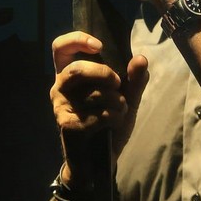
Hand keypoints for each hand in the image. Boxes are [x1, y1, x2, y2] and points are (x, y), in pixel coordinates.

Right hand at [49, 31, 149, 184]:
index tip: (99, 46)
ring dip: (116, 101)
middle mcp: (59, 87)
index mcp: (70, 75)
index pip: (60, 47)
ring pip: (91, 93)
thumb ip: (134, 80)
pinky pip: (96, 115)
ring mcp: (60, 107)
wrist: (100, 161)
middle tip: (118, 84)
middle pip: (76, 69)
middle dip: (104, 74)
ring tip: (121, 109)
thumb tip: (141, 59)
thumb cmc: (108, 125)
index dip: (76, 40)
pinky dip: (114, 117)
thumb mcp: (126, 99)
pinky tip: (114, 124)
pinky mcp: (67, 124)